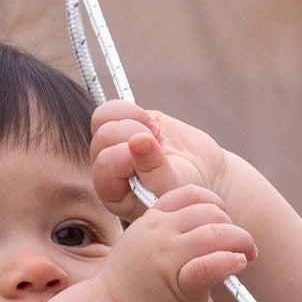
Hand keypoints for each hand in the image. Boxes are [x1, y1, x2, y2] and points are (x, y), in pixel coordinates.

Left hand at [91, 101, 227, 221]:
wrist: (200, 172)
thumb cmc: (184, 189)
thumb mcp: (173, 189)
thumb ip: (155, 172)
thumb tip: (137, 140)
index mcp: (112, 192)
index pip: (105, 165)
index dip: (129, 157)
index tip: (156, 161)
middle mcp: (106, 168)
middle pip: (103, 137)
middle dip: (135, 136)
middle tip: (158, 146)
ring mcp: (111, 144)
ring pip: (102, 119)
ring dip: (134, 123)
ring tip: (156, 136)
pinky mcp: (121, 123)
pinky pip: (111, 109)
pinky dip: (133, 112)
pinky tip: (152, 127)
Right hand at [97, 183, 255, 301]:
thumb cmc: (126, 291)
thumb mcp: (141, 249)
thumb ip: (170, 238)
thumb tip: (207, 238)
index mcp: (151, 221)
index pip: (191, 193)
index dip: (214, 204)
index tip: (222, 222)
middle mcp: (160, 232)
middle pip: (210, 212)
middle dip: (232, 227)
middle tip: (241, 246)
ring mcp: (169, 256)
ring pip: (218, 232)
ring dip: (241, 241)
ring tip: (246, 256)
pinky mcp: (180, 283)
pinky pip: (213, 263)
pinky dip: (231, 260)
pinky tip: (238, 264)